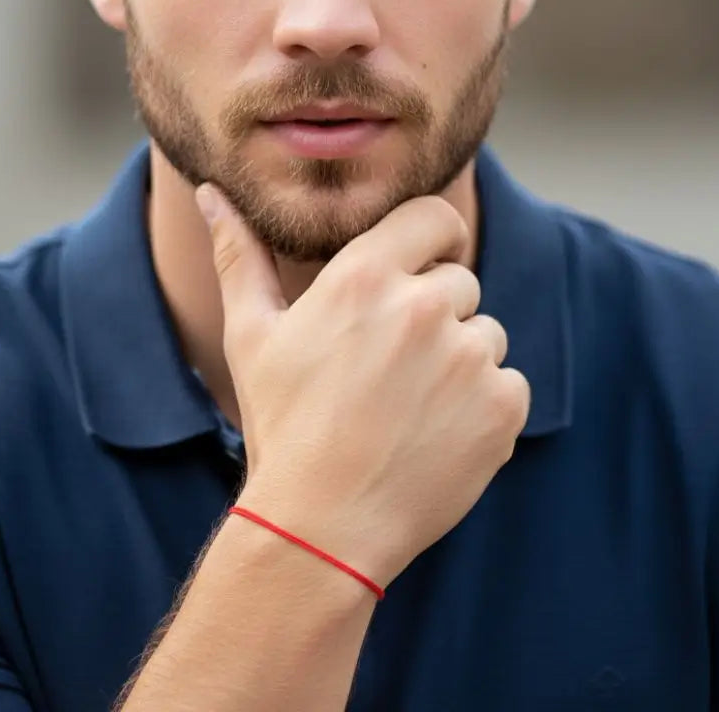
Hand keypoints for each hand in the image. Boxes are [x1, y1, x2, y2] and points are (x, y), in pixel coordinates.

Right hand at [197, 185, 529, 587]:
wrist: (321, 527)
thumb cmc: (281, 425)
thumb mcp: (250, 335)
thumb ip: (239, 255)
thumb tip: (210, 193)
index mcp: (366, 276)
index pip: (435, 216)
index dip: (434, 236)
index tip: (423, 262)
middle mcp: (425, 306)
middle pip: (458, 280)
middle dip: (434, 311)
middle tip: (390, 364)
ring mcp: (470, 357)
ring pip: (485, 334)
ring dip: (459, 359)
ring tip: (408, 405)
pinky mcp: (503, 407)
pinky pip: (508, 383)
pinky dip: (483, 404)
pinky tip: (435, 433)